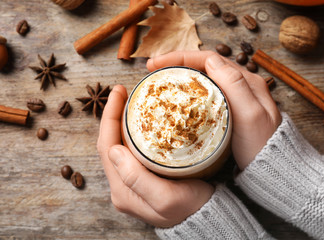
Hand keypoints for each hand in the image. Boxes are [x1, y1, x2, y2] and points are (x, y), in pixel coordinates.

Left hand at [97, 85, 213, 227]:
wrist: (206, 219)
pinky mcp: (143, 178)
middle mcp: (122, 186)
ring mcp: (131, 183)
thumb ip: (136, 178)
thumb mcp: (166, 198)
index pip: (107, 146)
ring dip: (121, 122)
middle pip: (110, 143)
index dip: (109, 116)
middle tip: (124, 91)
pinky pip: (131, 149)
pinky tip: (142, 120)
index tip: (119, 92)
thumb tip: (113, 150)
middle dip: (113, 115)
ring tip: (131, 101)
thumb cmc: (191, 209)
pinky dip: (133, 131)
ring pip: (119, 145)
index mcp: (123, 190)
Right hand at [147, 51, 281, 169]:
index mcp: (246, 81)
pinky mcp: (228, 114)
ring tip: (160, 80)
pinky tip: (176, 100)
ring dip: (181, 76)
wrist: (273, 171)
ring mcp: (234, 100)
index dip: (180, 57)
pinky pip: (204, 96)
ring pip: (203, 80)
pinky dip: (187, 93)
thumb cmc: (262, 147)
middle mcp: (240, 86)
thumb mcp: (251, 116)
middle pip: (204, 66)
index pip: (208, 59)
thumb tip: (211, 60)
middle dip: (176, 63)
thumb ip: (235, 86)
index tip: (155, 64)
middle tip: (152, 69)